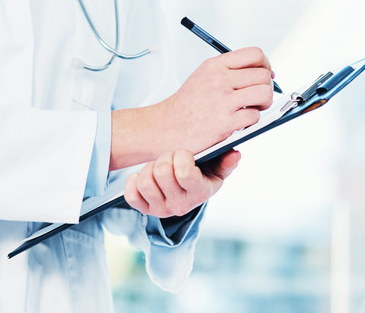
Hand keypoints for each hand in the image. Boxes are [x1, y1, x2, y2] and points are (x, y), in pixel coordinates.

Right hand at [110, 47, 273, 169]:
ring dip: (263, 103)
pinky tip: (239, 121)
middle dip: (266, 87)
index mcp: (215, 65)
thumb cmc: (188, 104)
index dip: (265, 65)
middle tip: (256, 96)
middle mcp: (219, 79)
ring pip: (264, 94)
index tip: (264, 75)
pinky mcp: (225, 122)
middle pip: (263, 75)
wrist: (166, 126)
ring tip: (251, 108)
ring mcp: (223, 100)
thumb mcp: (204, 75)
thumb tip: (263, 71)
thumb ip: (230, 70)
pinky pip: (255, 116)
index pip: (255, 54)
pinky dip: (251, 121)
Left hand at [124, 149, 240, 217]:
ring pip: (144, 181)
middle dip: (165, 157)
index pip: (185, 172)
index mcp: (200, 193)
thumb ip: (227, 162)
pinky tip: (143, 177)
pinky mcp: (145, 210)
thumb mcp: (218, 169)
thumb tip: (234, 154)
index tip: (184, 153)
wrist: (188, 191)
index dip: (181, 156)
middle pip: (162, 172)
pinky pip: (131, 195)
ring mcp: (161, 210)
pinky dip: (133, 181)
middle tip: (170, 157)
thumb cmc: (204, 174)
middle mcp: (180, 206)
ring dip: (149, 168)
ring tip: (158, 167)